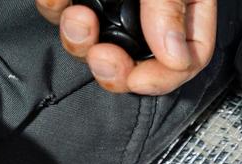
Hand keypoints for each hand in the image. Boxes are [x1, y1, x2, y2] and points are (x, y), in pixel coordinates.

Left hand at [36, 0, 217, 94]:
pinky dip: (53, 6)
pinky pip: (60, 10)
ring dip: (79, 39)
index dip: (163, 78)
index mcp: (184, 3)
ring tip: (75, 14)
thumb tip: (174, 56)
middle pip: (138, 61)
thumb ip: (172, 6)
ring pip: (94, 41)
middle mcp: (149, 7)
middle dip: (114, 68)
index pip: (188, 58)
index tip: (137, 78)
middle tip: (103, 56)